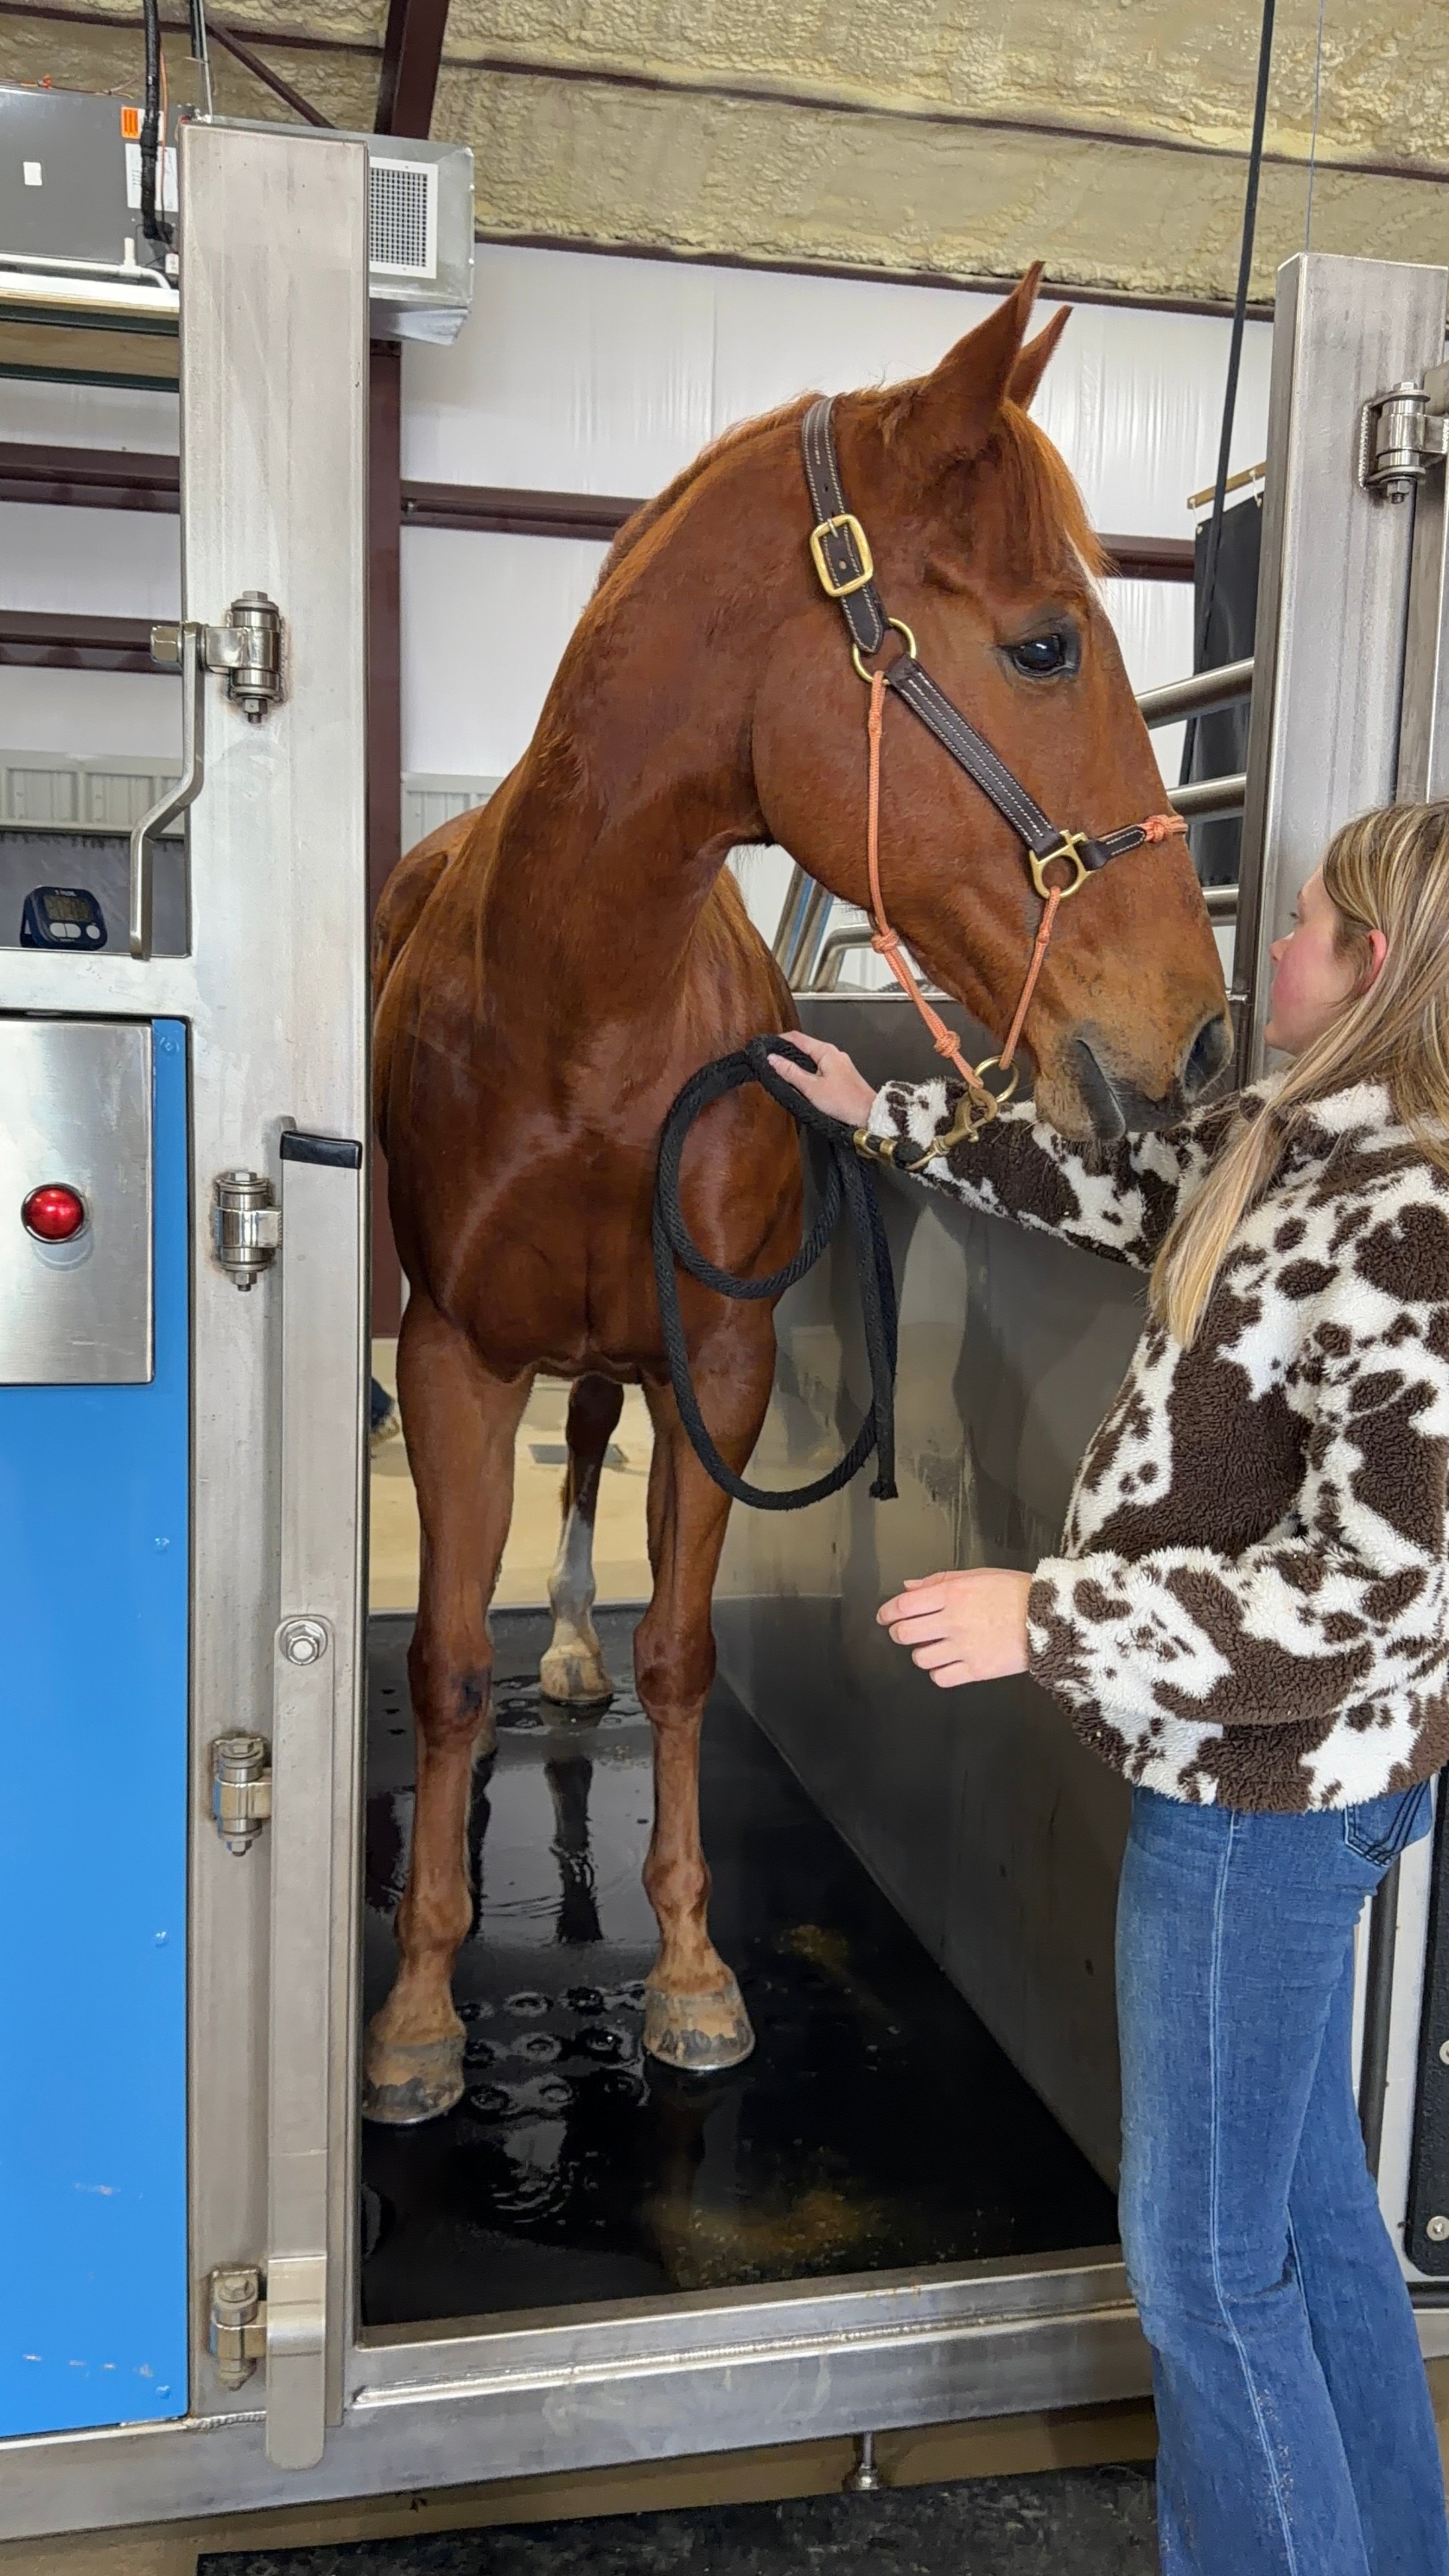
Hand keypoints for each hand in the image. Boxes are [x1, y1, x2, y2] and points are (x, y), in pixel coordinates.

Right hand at [766, 1029, 876, 1128]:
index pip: (797, 1038)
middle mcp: (833, 1053)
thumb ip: (790, 1072)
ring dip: (797, 1063)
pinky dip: (808, 1071)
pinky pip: (820, 1067)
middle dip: (787, 1052)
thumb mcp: (811, 1088)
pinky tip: (801, 1081)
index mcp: (826, 1051)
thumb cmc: (842, 1101)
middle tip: (770, 1061)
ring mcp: (838, 1063)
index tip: (765, 1047)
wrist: (868, 1115)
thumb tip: (772, 1059)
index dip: (779, 1040)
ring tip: (781, 1072)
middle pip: (805, 1046)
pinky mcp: (841, 1074)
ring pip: (812, 1058)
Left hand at [878, 1567, 1031, 1688]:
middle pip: (905, 1633)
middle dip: (899, 1633)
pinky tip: (948, 1663)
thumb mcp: (978, 1575)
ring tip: (935, 1647)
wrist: (1050, 1619)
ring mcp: (964, 1648)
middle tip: (905, 1632)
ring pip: (920, 1658)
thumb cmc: (1016, 1592)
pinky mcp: (976, 1671)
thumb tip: (907, 1588)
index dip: (887, 1613)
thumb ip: (939, 1581)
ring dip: (922, 1653)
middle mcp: (953, 1621)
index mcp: (953, 1593)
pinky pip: (941, 1678)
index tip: (884, 1617)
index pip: (904, 1605)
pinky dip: (940, 1672)